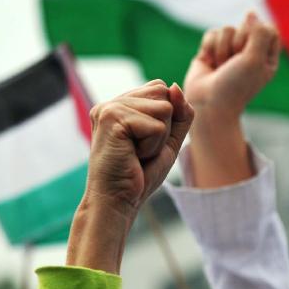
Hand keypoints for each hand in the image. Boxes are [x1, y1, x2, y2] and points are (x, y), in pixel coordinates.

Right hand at [67, 81, 193, 272]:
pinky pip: (158, 125)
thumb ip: (179, 113)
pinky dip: (153, 146)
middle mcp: (112, 102)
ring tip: (136, 153)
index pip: (162, 89)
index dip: (166, 118)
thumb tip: (175, 87)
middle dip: (164, 126)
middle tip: (141, 149)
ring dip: (159, 138)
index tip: (145, 141)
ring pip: (164, 109)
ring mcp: (110, 107)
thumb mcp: (169, 140)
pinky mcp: (112, 118)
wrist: (118, 200)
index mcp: (121, 103)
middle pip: (165, 95)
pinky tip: (133, 156)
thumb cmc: (140, 174)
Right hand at [184, 12, 280, 126]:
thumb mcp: (255, 59)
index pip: (269, 29)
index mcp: (267, 57)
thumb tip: (251, 13)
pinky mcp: (211, 50)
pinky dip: (210, 48)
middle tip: (235, 64)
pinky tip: (210, 63)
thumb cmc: (236, 86)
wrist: (209, 104)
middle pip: (247, 25)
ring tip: (221, 67)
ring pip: (227, 29)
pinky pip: (212, 34)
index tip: (251, 53)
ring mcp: (230, 51)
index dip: (258, 35)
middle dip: (238, 43)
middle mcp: (250, 53)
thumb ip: (258, 32)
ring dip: (222, 49)